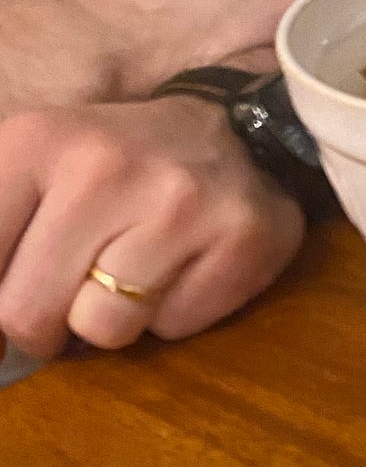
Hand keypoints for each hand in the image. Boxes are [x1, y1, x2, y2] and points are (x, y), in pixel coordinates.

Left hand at [0, 97, 305, 358]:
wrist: (241, 137)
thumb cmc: (122, 164)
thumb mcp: (39, 167)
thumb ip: (1, 232)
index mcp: (34, 142)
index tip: (18, 288)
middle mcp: (100, 170)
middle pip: (27, 312)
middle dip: (45, 325)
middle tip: (73, 295)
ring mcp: (175, 209)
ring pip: (102, 329)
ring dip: (113, 321)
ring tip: (135, 277)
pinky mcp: (237, 245)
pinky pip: (171, 329)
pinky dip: (172, 314)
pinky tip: (184, 272)